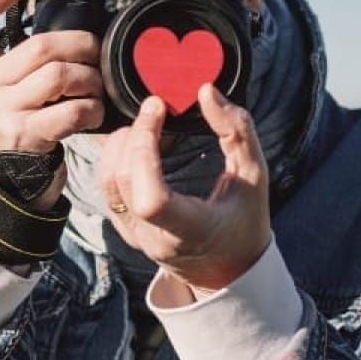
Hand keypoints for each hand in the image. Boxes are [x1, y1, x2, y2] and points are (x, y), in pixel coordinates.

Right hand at [0, 0, 106, 209]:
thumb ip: (24, 61)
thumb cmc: (21, 124)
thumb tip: (70, 25)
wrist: (11, 183)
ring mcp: (2, 113)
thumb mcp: (8, 90)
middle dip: (81, 46)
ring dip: (91, 80)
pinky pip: (72, 109)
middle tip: (96, 54)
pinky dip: (93, 109)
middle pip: (40, 47)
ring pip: (60, 75)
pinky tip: (95, 113)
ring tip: (97, 88)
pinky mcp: (25, 136)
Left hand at [97, 83, 270, 293]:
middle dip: (135, 135)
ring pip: (106, 182)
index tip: (158, 111)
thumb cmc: (244, 222)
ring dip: (119, 144)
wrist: (228, 268)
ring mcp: (135, 236)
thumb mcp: (254, 176)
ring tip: (145, 124)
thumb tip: (206, 91)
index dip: (145, 148)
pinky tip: (136, 143)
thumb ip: (237, 132)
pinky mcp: (124, 229)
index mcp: (191, 230)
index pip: (150, 198)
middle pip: (123, 180)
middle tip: (155, 107)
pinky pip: (105, 189)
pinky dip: (114, 158)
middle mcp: (155, 237)